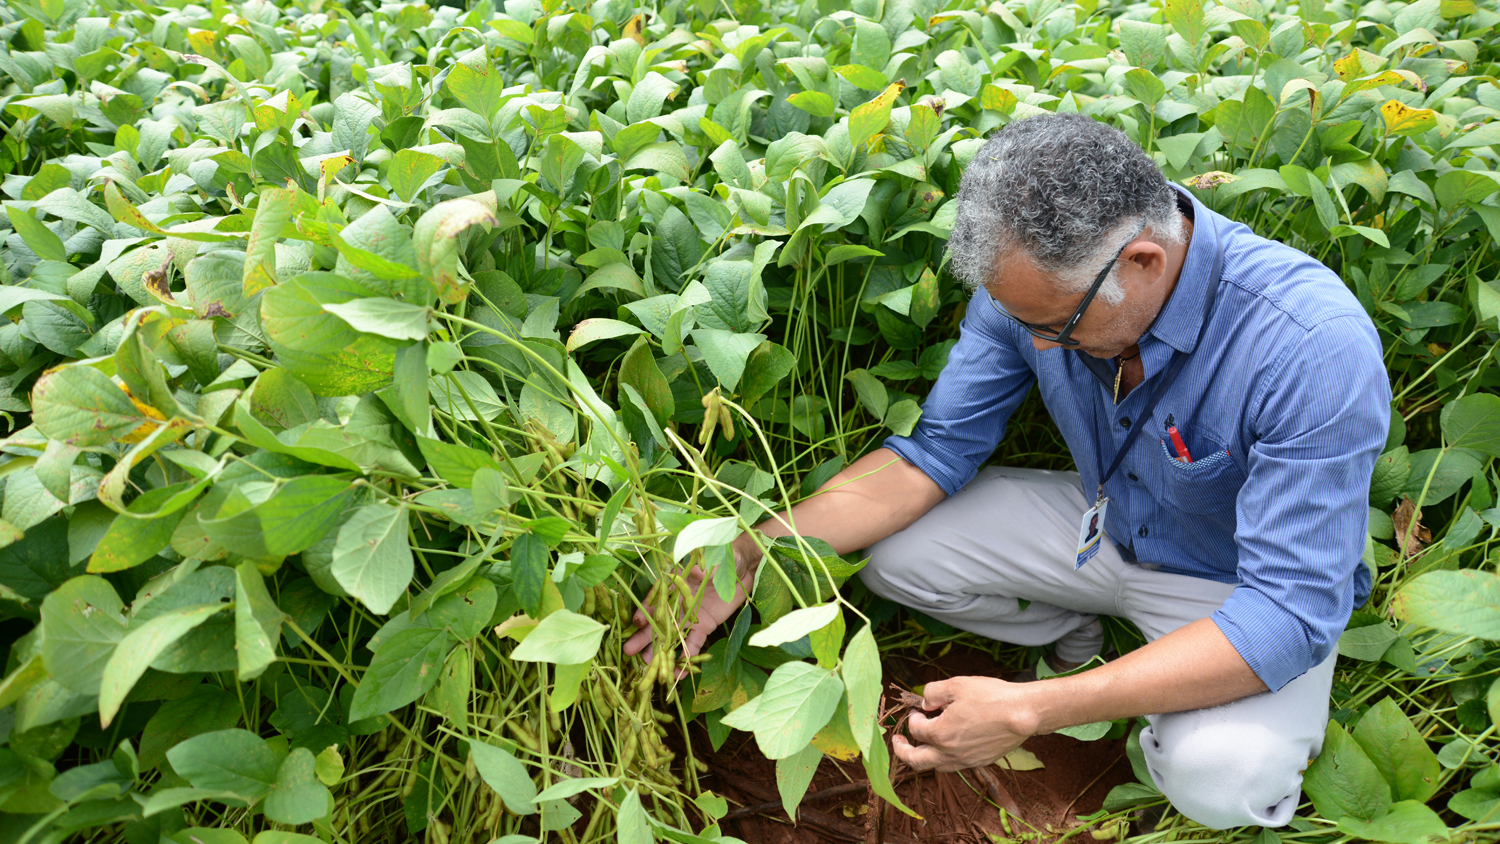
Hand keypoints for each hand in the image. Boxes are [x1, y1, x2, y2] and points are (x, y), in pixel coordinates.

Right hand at [622, 545, 755, 674]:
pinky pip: (693, 644)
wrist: (742, 566)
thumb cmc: (722, 556)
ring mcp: (689, 616)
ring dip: (659, 651)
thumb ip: (696, 566)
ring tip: (647, 667)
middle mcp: (677, 602)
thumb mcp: (709, 558)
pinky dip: (687, 658)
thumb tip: (683, 568)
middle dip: (644, 636)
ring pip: (670, 636)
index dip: (644, 610)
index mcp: (674, 584)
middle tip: (629, 651)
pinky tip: (679, 674)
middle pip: (658, 622)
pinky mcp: (703, 626)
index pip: (656, 599)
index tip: (635, 621)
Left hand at [892, 676, 1038, 771]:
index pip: (915, 730)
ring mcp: (966, 761)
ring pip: (935, 767)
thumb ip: (932, 692)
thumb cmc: (991, 697)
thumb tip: (924, 703)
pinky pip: (954, 765)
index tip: (919, 710)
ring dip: (924, 756)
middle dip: (902, 751)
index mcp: (940, 734)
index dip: (914, 717)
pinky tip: (949, 744)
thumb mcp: (956, 684)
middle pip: (916, 761)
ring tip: (923, 743)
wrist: (1023, 713)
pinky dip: (944, 757)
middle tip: (898, 742)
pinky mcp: (979, 762)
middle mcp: (950, 753)